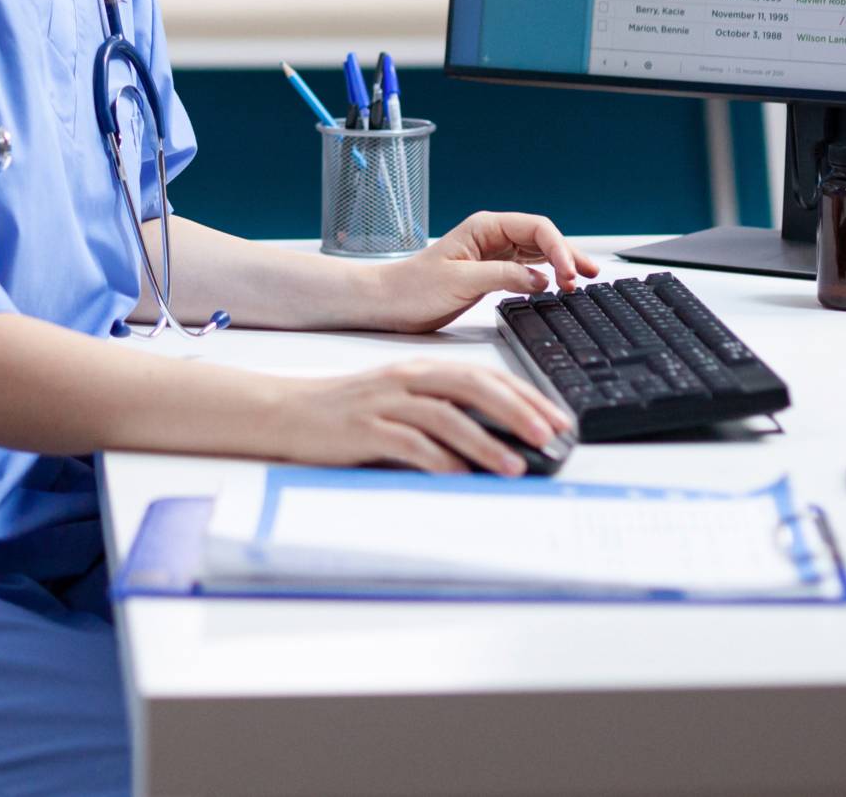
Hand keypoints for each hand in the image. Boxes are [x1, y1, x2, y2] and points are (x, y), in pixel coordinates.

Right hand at [276, 360, 572, 475]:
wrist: (288, 412)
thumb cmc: (349, 412)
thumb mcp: (400, 400)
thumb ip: (442, 411)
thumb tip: (498, 439)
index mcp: (420, 368)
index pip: (484, 375)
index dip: (525, 394)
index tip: (557, 417)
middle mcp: (407, 379)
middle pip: (472, 386)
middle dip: (516, 411)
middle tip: (549, 435)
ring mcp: (385, 402)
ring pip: (445, 416)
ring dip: (485, 442)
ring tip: (514, 466)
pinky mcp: (365, 429)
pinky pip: (409, 443)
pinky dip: (438, 459)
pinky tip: (460, 476)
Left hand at [367, 211, 599, 334]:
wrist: (389, 303)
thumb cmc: (413, 288)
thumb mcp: (459, 281)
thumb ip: (501, 276)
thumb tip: (539, 278)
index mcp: (485, 228)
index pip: (536, 228)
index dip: (558, 248)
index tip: (568, 274)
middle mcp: (492, 237)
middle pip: (543, 238)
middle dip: (567, 254)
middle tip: (589, 275)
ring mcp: (494, 255)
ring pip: (539, 253)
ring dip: (561, 265)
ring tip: (583, 280)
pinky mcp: (492, 274)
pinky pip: (528, 270)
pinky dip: (547, 277)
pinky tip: (558, 286)